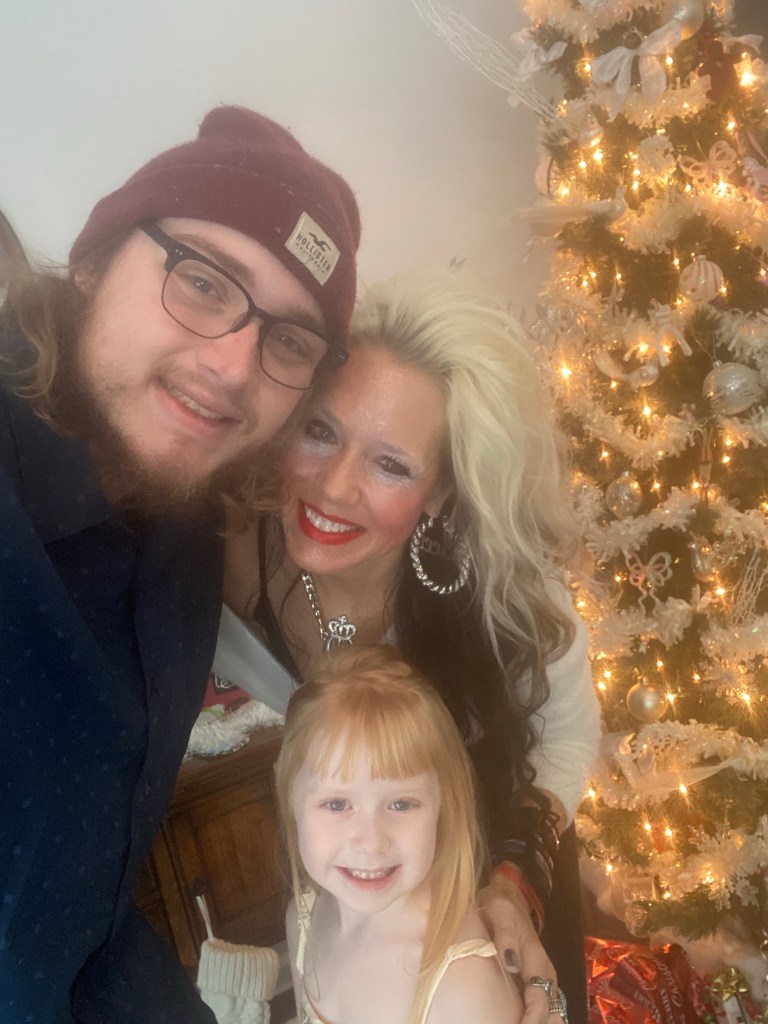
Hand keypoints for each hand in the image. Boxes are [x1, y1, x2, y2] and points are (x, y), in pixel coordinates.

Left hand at [478, 873, 563, 1023]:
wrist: (508, 898)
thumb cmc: (501, 907)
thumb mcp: (500, 913)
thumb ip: (506, 936)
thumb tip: (511, 964)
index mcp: (536, 958)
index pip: (541, 997)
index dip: (533, 1017)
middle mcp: (545, 972)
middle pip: (550, 1010)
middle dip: (540, 1023)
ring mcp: (543, 978)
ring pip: (552, 1011)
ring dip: (543, 1021)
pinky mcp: (538, 981)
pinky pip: (546, 1007)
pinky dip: (541, 1018)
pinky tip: (526, 1021)